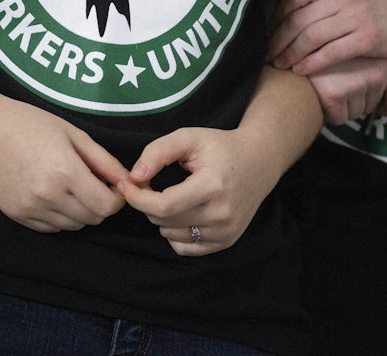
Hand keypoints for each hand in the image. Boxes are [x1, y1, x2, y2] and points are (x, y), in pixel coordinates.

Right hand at [0, 100, 128, 232]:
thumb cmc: (30, 124)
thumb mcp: (73, 134)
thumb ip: (104, 161)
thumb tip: (129, 181)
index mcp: (65, 171)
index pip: (106, 206)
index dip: (116, 198)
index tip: (113, 186)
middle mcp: (48, 195)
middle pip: (92, 218)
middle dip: (100, 204)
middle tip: (93, 183)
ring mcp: (31, 208)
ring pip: (73, 226)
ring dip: (80, 211)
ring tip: (70, 186)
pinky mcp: (17, 215)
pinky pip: (51, 227)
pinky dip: (59, 216)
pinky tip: (53, 193)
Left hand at [119, 127, 274, 255]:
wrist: (259, 161)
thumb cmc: (220, 147)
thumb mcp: (188, 138)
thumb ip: (158, 152)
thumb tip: (134, 177)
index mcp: (212, 186)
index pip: (163, 205)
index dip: (138, 197)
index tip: (126, 184)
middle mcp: (221, 214)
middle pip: (164, 221)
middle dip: (147, 203)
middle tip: (148, 184)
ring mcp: (226, 231)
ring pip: (170, 235)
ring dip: (161, 217)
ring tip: (170, 194)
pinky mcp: (226, 241)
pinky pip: (185, 248)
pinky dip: (174, 232)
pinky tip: (181, 211)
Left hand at [267, 0, 386, 74]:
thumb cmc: (369, 10)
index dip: (274, 15)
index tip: (263, 32)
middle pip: (298, 18)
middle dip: (277, 40)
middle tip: (265, 54)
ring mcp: (358, 15)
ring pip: (311, 37)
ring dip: (290, 54)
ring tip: (279, 64)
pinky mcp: (368, 38)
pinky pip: (330, 52)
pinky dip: (311, 63)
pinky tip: (300, 70)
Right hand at [308, 57, 386, 123]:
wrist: (293, 51)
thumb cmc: (329, 59)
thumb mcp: (365, 61)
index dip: (383, 108)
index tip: (368, 94)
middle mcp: (376, 70)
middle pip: (372, 109)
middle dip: (356, 101)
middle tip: (339, 79)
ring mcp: (355, 82)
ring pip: (355, 114)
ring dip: (342, 105)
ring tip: (327, 82)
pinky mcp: (334, 94)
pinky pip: (339, 118)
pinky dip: (328, 111)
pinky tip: (320, 90)